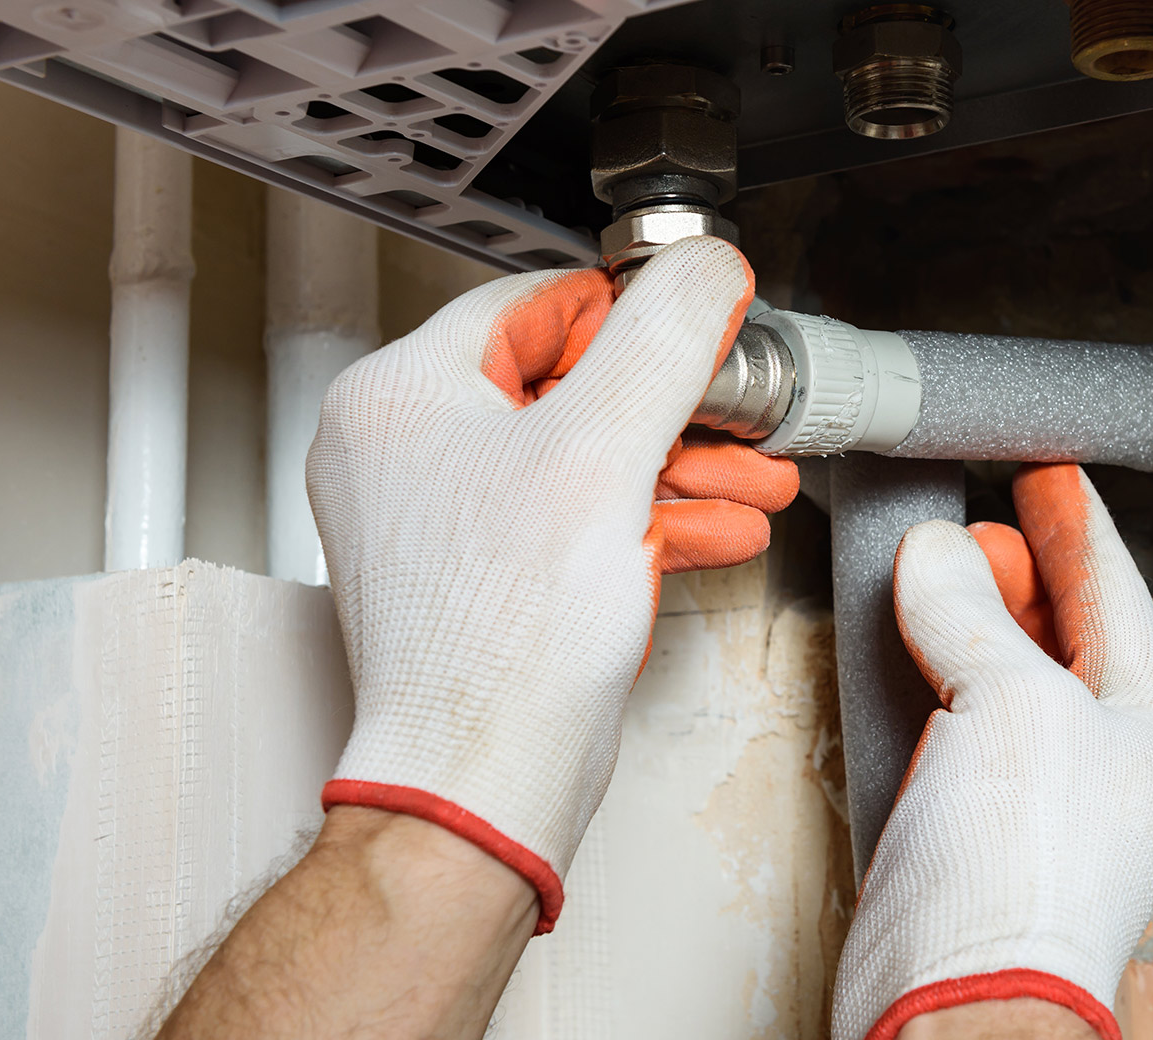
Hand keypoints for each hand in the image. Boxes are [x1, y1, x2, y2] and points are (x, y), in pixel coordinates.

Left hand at [306, 238, 796, 933]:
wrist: (484, 779)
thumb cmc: (504, 642)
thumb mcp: (605, 450)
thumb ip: (664, 339)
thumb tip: (702, 267)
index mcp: (399, 395)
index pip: (536, 304)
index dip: (636, 315)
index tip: (704, 324)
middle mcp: (402, 451)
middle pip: (568, 385)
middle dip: (678, 409)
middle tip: (741, 413)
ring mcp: (436, 520)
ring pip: (580, 458)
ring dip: (678, 467)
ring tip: (753, 477)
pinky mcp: (476, 578)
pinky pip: (570, 519)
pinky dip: (643, 519)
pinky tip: (714, 528)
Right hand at [832, 463, 1152, 1039]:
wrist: (952, 1000)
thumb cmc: (1021, 883)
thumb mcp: (1012, 706)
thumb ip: (975, 615)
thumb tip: (940, 555)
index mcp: (1152, 734)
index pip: (1120, 600)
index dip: (1080, 529)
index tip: (1049, 477)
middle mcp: (1100, 767)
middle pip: (1063, 636)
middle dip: (1024, 569)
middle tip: (986, 513)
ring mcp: (1031, 802)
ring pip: (1002, 680)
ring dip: (971, 618)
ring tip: (940, 564)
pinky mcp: (963, 831)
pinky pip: (949, 728)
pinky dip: (926, 677)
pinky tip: (901, 650)